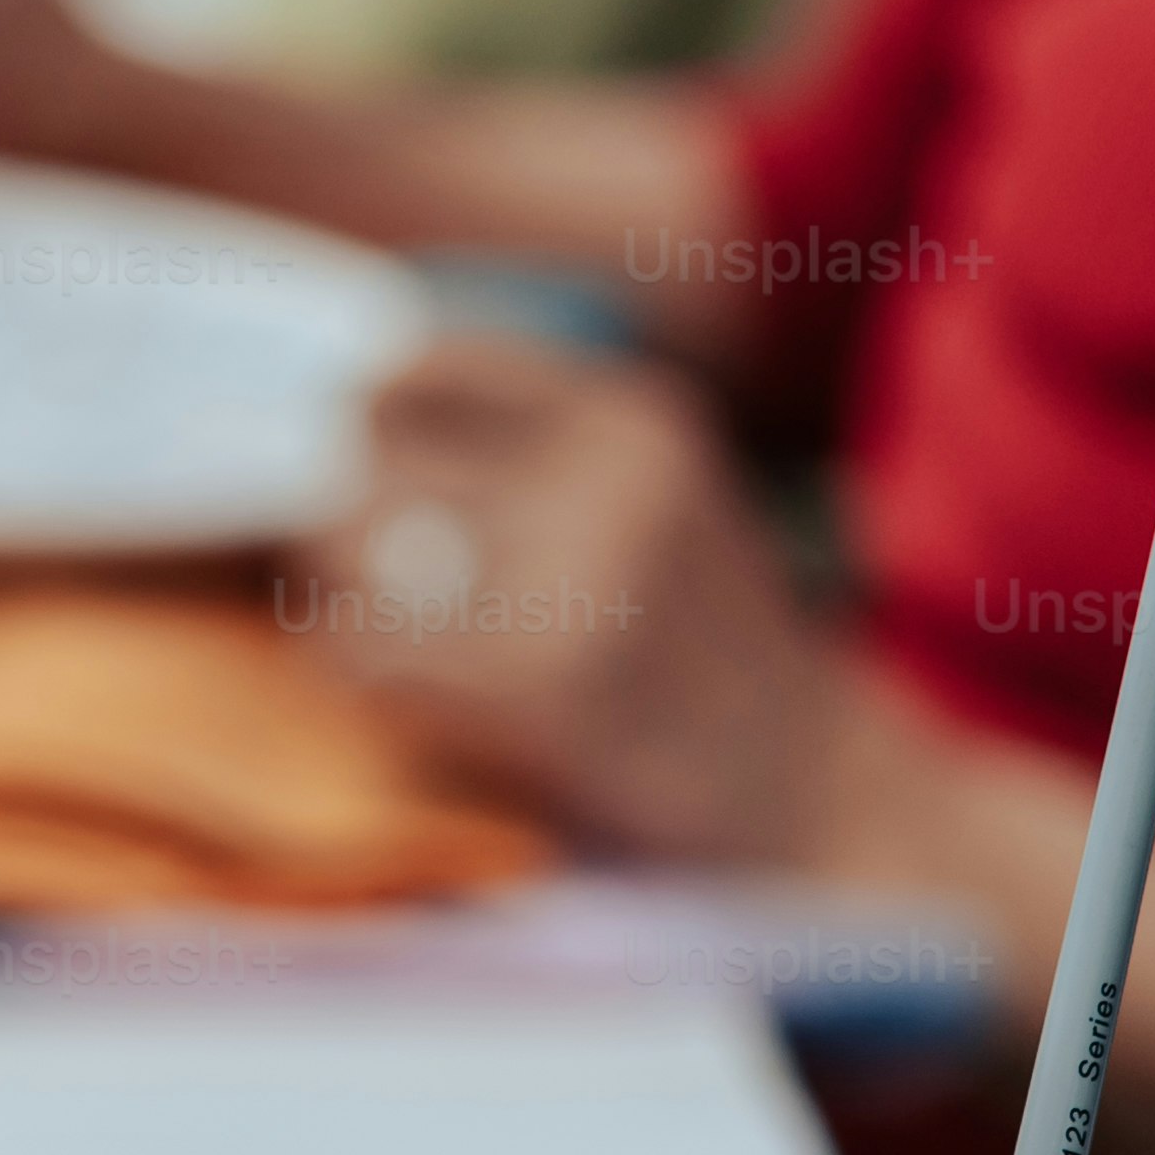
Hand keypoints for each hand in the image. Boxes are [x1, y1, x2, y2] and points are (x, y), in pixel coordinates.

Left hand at [291, 331, 864, 866]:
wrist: (811, 791)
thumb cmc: (706, 662)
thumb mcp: (657, 506)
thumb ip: (536, 460)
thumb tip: (348, 430)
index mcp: (626, 419)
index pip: (427, 364)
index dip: (366, 419)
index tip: (357, 469)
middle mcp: (605, 476)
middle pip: (373, 463)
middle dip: (343, 528)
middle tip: (361, 585)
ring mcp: (579, 577)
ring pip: (358, 556)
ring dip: (347, 606)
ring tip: (392, 646)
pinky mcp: (545, 684)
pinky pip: (373, 655)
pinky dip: (364, 678)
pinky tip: (411, 702)